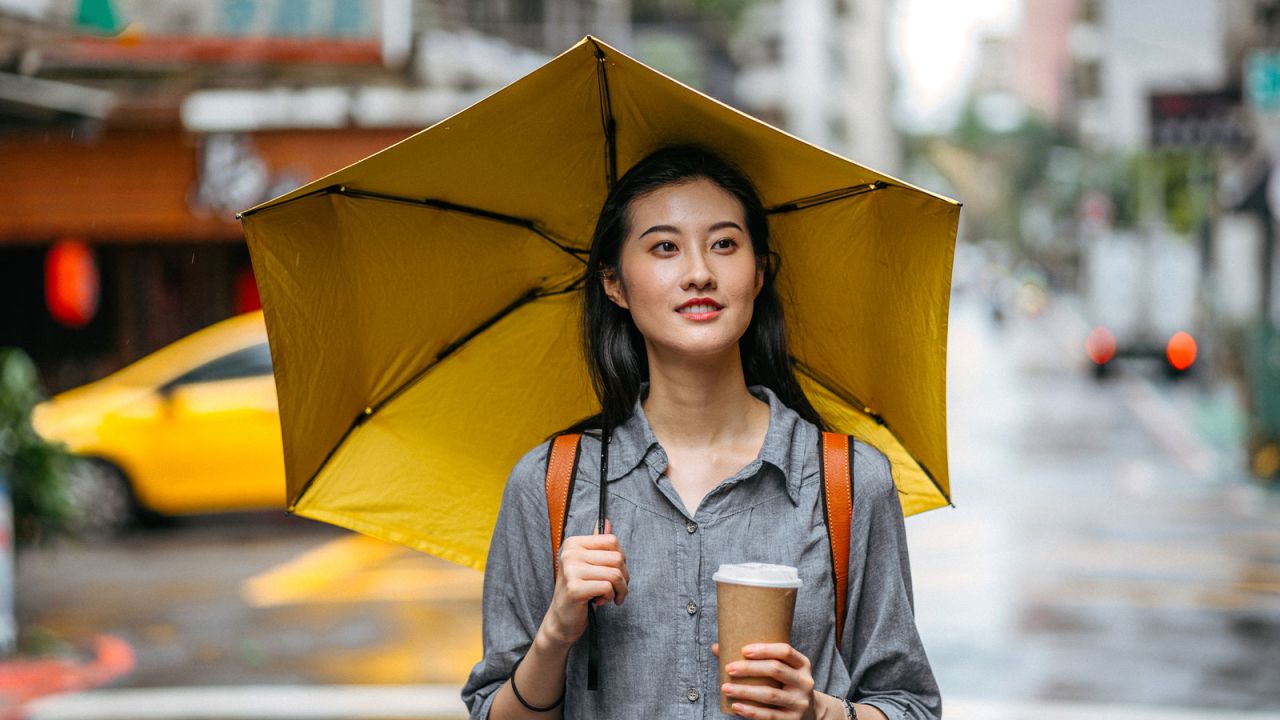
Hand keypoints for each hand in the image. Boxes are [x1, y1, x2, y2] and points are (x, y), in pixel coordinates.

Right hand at [539, 519, 628, 648]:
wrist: (562, 620)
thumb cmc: (579, 591)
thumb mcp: (588, 565)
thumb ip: (597, 544)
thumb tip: (607, 522)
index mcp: (573, 543)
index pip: (612, 541)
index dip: (620, 559)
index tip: (615, 573)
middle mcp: (570, 553)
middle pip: (617, 558)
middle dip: (623, 577)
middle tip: (615, 589)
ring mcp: (570, 570)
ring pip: (615, 574)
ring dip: (619, 590)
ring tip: (608, 596)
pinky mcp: (575, 588)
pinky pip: (608, 587)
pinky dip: (609, 597)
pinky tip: (598, 602)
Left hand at [713, 642, 816, 719]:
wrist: (809, 713)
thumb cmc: (785, 685)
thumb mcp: (782, 670)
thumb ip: (756, 658)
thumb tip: (717, 647)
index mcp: (802, 665)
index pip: (785, 651)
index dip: (765, 649)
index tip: (743, 650)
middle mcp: (805, 682)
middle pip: (776, 670)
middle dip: (750, 668)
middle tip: (729, 669)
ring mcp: (800, 702)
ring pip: (770, 694)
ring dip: (745, 691)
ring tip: (726, 688)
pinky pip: (769, 715)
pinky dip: (751, 711)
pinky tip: (736, 707)